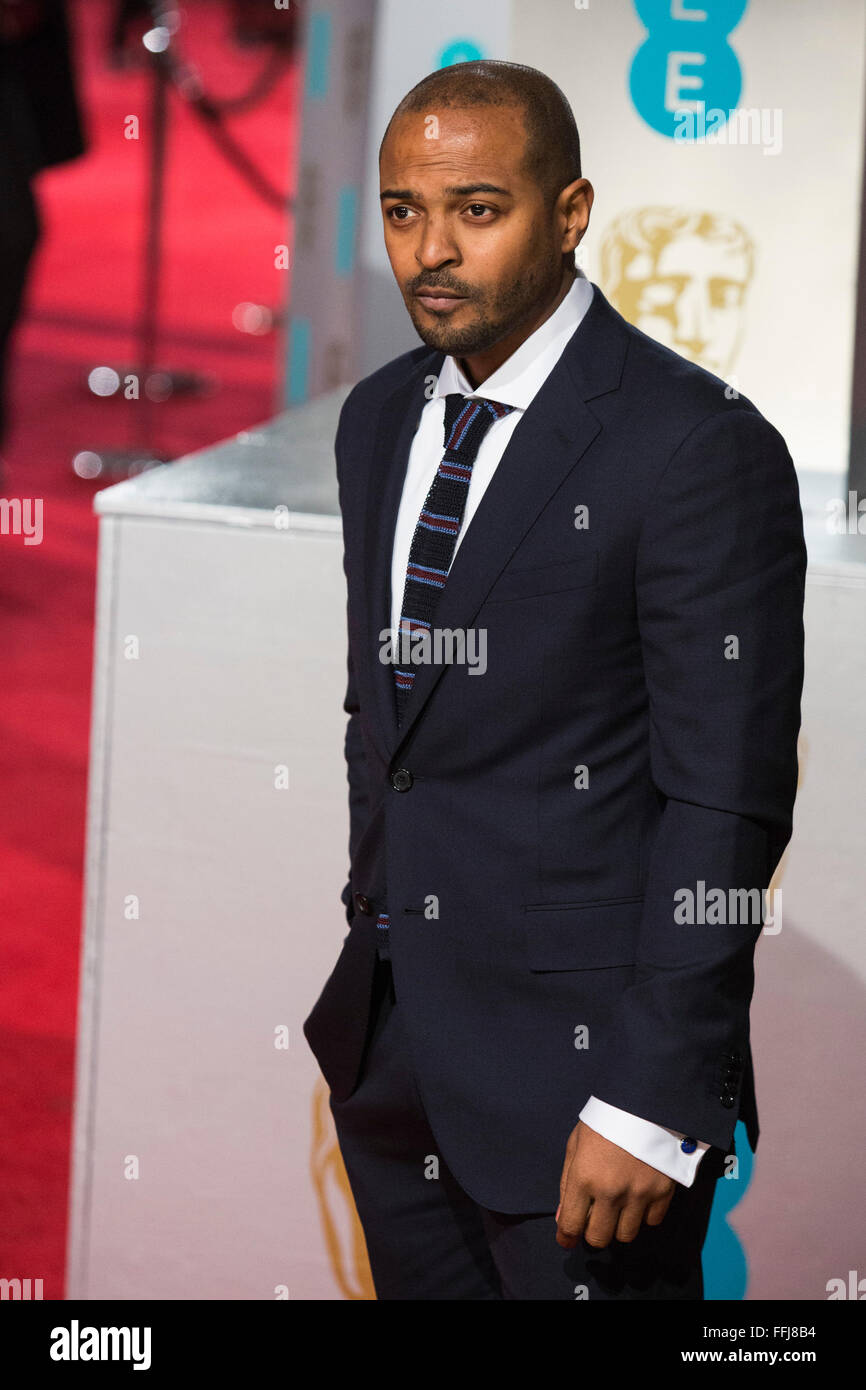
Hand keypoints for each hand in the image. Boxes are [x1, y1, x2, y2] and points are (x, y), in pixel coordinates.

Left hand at [555, 1120, 675, 1248]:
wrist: (644, 1101)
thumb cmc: (604, 1119)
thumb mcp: (576, 1144)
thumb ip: (568, 1182)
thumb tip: (563, 1217)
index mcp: (584, 1178)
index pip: (571, 1225)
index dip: (566, 1237)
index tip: (566, 1240)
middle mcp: (610, 1192)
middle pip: (599, 1238)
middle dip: (592, 1233)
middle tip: (593, 1221)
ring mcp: (638, 1194)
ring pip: (626, 1235)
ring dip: (618, 1226)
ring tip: (617, 1208)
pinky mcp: (662, 1192)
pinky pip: (651, 1221)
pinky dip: (643, 1216)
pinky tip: (637, 1198)